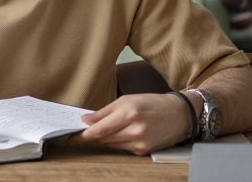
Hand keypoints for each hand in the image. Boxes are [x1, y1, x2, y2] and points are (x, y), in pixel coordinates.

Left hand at [69, 93, 190, 155]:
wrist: (180, 114)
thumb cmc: (152, 103)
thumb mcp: (128, 100)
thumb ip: (105, 111)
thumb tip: (86, 120)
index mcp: (129, 112)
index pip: (99, 129)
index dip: (83, 135)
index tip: (71, 137)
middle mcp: (135, 129)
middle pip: (103, 138)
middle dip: (93, 135)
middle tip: (85, 131)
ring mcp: (140, 142)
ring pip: (111, 144)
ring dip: (105, 138)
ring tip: (110, 129)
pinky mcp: (143, 151)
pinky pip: (122, 148)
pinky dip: (118, 142)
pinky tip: (125, 133)